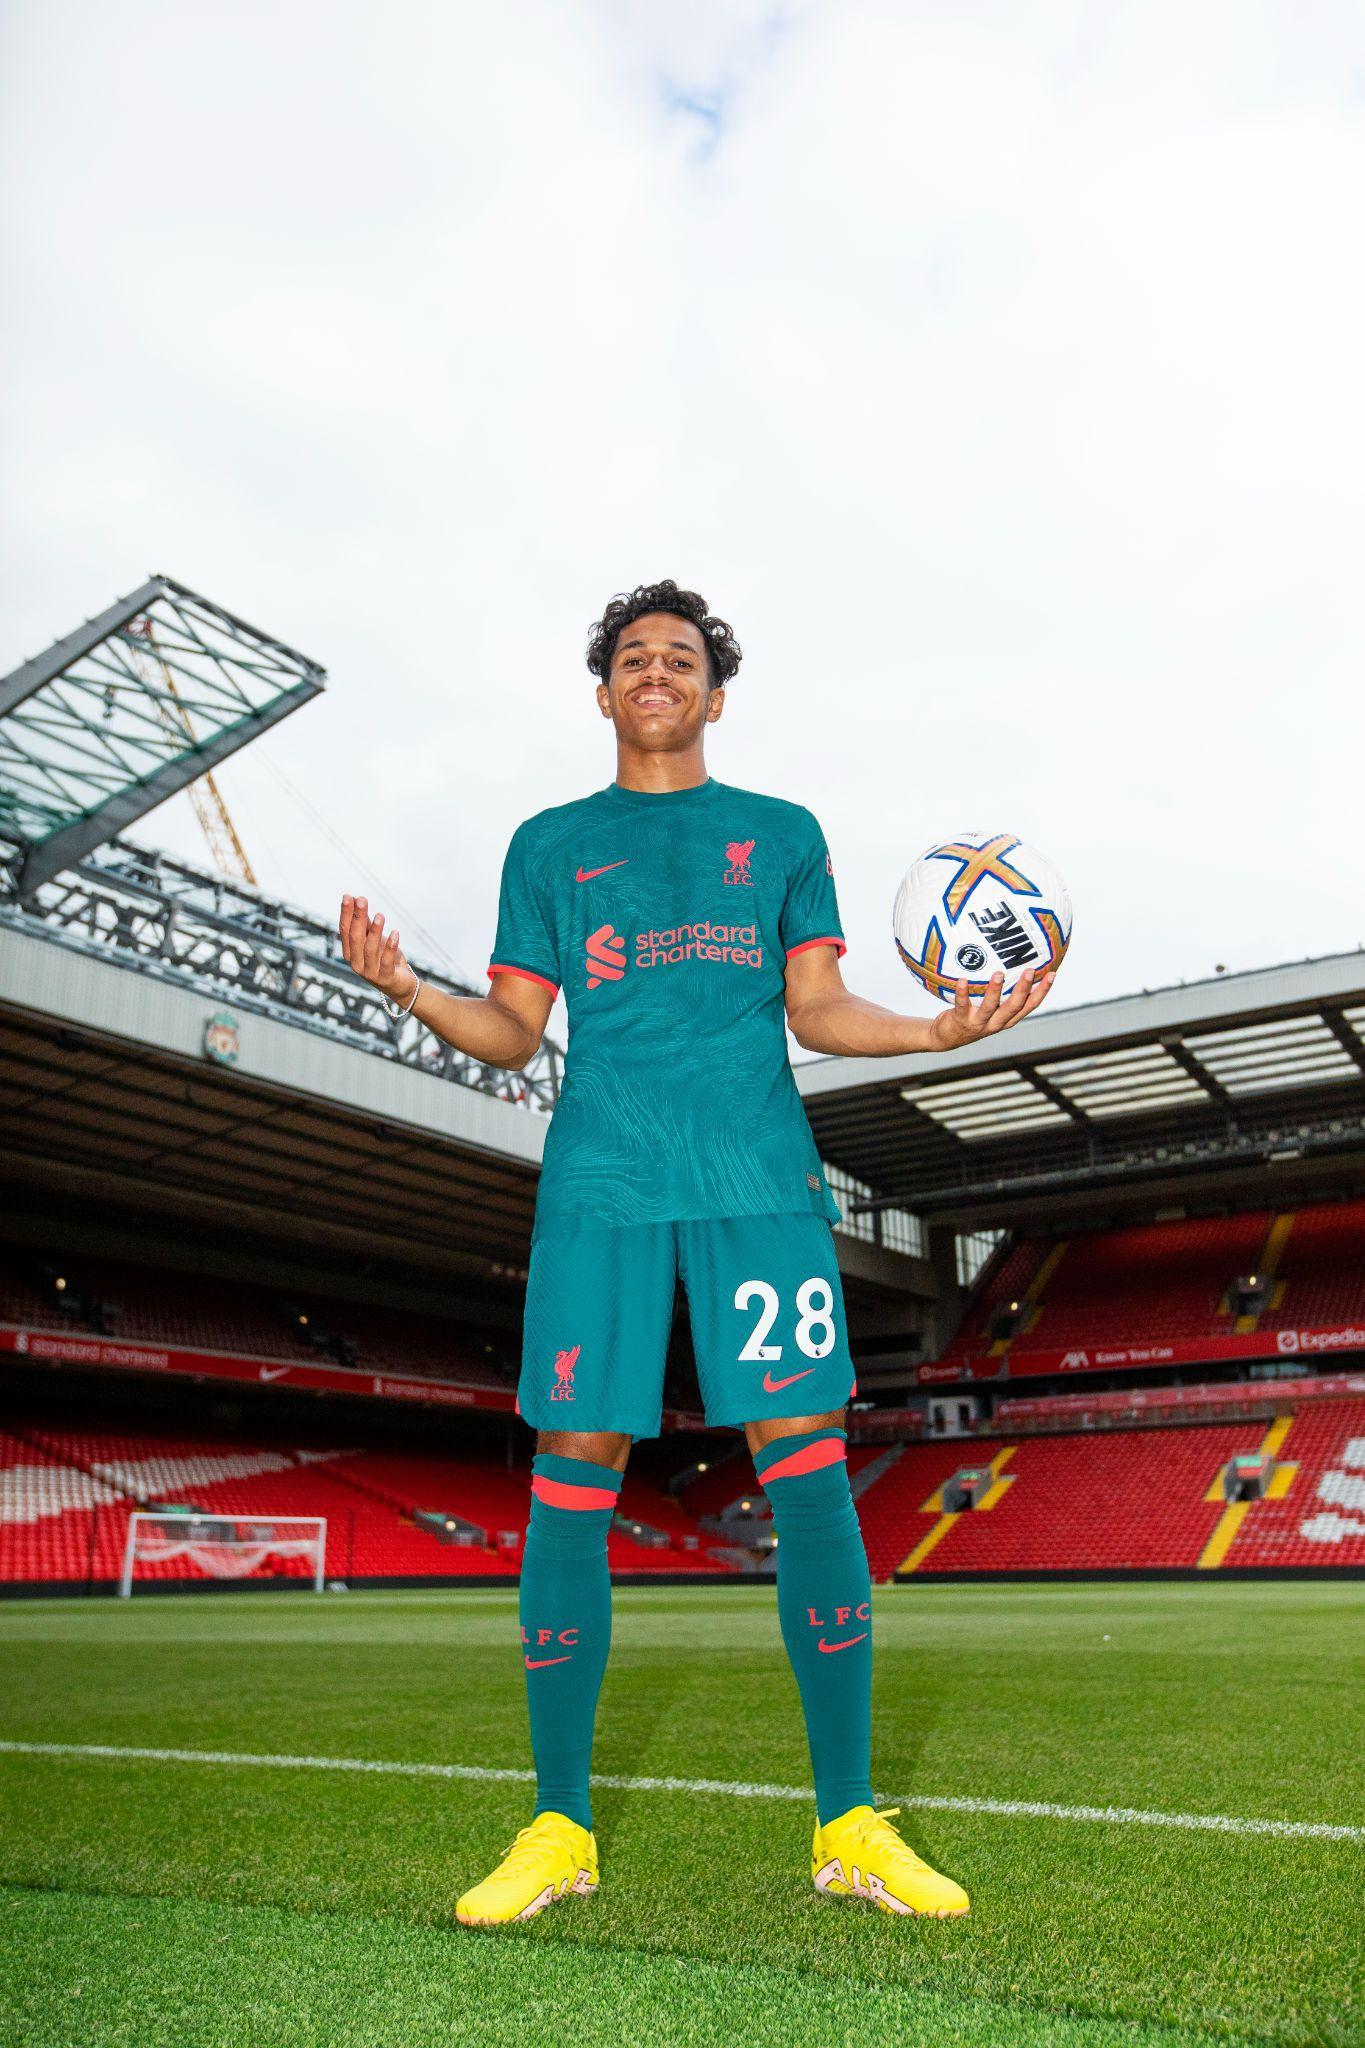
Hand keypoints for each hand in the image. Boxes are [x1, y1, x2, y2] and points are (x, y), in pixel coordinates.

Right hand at [338, 894, 417, 1002]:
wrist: (400, 984)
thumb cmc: (384, 958)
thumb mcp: (374, 939)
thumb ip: (364, 923)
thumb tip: (356, 898)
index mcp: (350, 952)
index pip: (345, 931)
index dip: (346, 914)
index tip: (349, 897)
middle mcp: (356, 963)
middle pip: (355, 938)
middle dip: (357, 918)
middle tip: (362, 900)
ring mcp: (370, 973)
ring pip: (369, 949)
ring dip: (374, 931)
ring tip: (380, 916)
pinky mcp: (385, 978)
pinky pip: (387, 961)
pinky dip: (390, 947)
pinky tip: (395, 933)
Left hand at [928, 967, 1053, 1050]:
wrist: (947, 1037)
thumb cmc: (972, 1014)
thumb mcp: (990, 1006)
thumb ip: (1001, 990)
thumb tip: (1009, 960)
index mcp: (1007, 1018)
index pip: (1030, 1005)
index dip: (1042, 991)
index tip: (1052, 974)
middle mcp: (996, 1022)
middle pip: (1014, 1007)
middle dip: (1023, 989)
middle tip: (1029, 970)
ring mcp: (979, 1023)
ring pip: (990, 1007)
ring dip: (995, 990)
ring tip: (999, 974)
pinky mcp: (961, 1021)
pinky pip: (962, 1005)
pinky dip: (963, 993)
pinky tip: (962, 980)